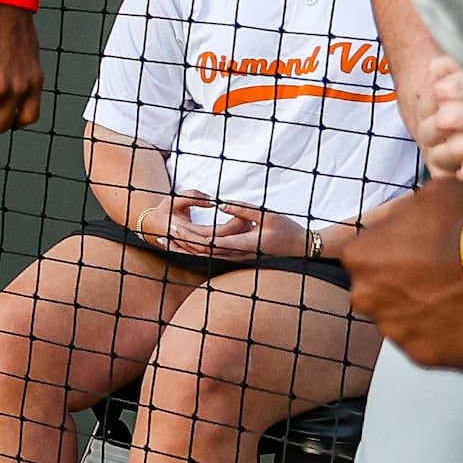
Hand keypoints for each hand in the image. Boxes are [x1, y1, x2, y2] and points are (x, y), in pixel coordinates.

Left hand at [138, 192, 299, 260]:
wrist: (302, 247)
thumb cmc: (287, 229)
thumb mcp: (266, 215)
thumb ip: (241, 209)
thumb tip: (218, 204)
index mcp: (243, 244)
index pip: (210, 243)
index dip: (190, 237)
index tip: (174, 228)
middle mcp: (238, 255)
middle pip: (204, 253)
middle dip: (181, 245)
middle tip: (160, 236)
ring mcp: (238, 258)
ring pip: (206, 256)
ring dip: (186, 250)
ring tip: (166, 242)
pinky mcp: (239, 256)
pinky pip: (213, 256)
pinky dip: (197, 251)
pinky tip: (185, 246)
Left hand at [346, 180, 462, 371]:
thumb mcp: (425, 199)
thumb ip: (400, 216)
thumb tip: (403, 220)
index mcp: (360, 257)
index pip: (367, 259)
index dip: (396, 256)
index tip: (420, 256)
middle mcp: (367, 297)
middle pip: (381, 294)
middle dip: (406, 288)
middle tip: (442, 279)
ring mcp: (395, 330)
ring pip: (405, 322)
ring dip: (427, 314)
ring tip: (461, 300)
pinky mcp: (425, 356)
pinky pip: (433, 346)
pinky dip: (449, 338)